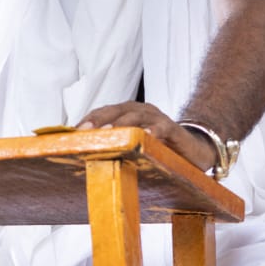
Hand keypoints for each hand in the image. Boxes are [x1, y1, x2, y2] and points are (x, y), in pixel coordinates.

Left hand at [75, 102, 218, 172]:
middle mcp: (139, 110)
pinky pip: (162, 128)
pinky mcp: (173, 129)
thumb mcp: (132, 145)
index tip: (70, 132)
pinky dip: (153, 132)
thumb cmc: (157, 147)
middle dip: (98, 119)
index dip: (87, 120)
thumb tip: (82, 154)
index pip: (102, 112)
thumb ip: (113, 145)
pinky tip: (144, 137)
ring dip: (121, 124)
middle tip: (84, 131)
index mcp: (126, 113)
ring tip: (108, 132)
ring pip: (136, 116)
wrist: (194, 148)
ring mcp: (156, 118)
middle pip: (115, 110)